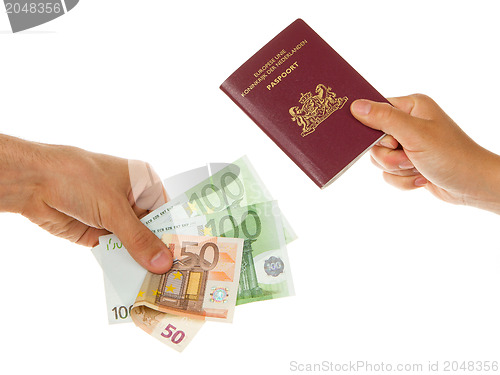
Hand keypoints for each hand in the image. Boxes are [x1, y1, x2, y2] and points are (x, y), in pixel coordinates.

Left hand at [0, 135, 172, 272]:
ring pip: (134, 244)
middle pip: (152, 231)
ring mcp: (115, 218)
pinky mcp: (97, 233)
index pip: (168, 212)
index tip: (187, 258)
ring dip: (141, 261)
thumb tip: (163, 263)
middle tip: (174, 277)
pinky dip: (122, 264)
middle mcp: (132, 200)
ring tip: (157, 284)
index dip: (176, 234)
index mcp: (144, 183)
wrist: (34, 181)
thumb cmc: (80, 178)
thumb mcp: (114, 209)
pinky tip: (133, 280)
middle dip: (159, 252)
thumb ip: (139, 239)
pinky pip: (116, 251)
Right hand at [350, 94, 499, 213]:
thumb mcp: (414, 134)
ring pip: (379, 159)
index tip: (391, 141)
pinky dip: (402, 180)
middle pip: (374, 140)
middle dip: (389, 155)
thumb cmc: (451, 155)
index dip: (375, 130)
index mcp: (411, 107)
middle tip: (409, 157)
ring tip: (418, 167)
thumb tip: (355, 105)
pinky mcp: (408, 164)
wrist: (473, 185)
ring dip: (397, 169)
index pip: (375, 111)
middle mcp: (408, 123)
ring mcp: (408, 144)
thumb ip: (384, 118)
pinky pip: (388, 174)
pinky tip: (421, 178)